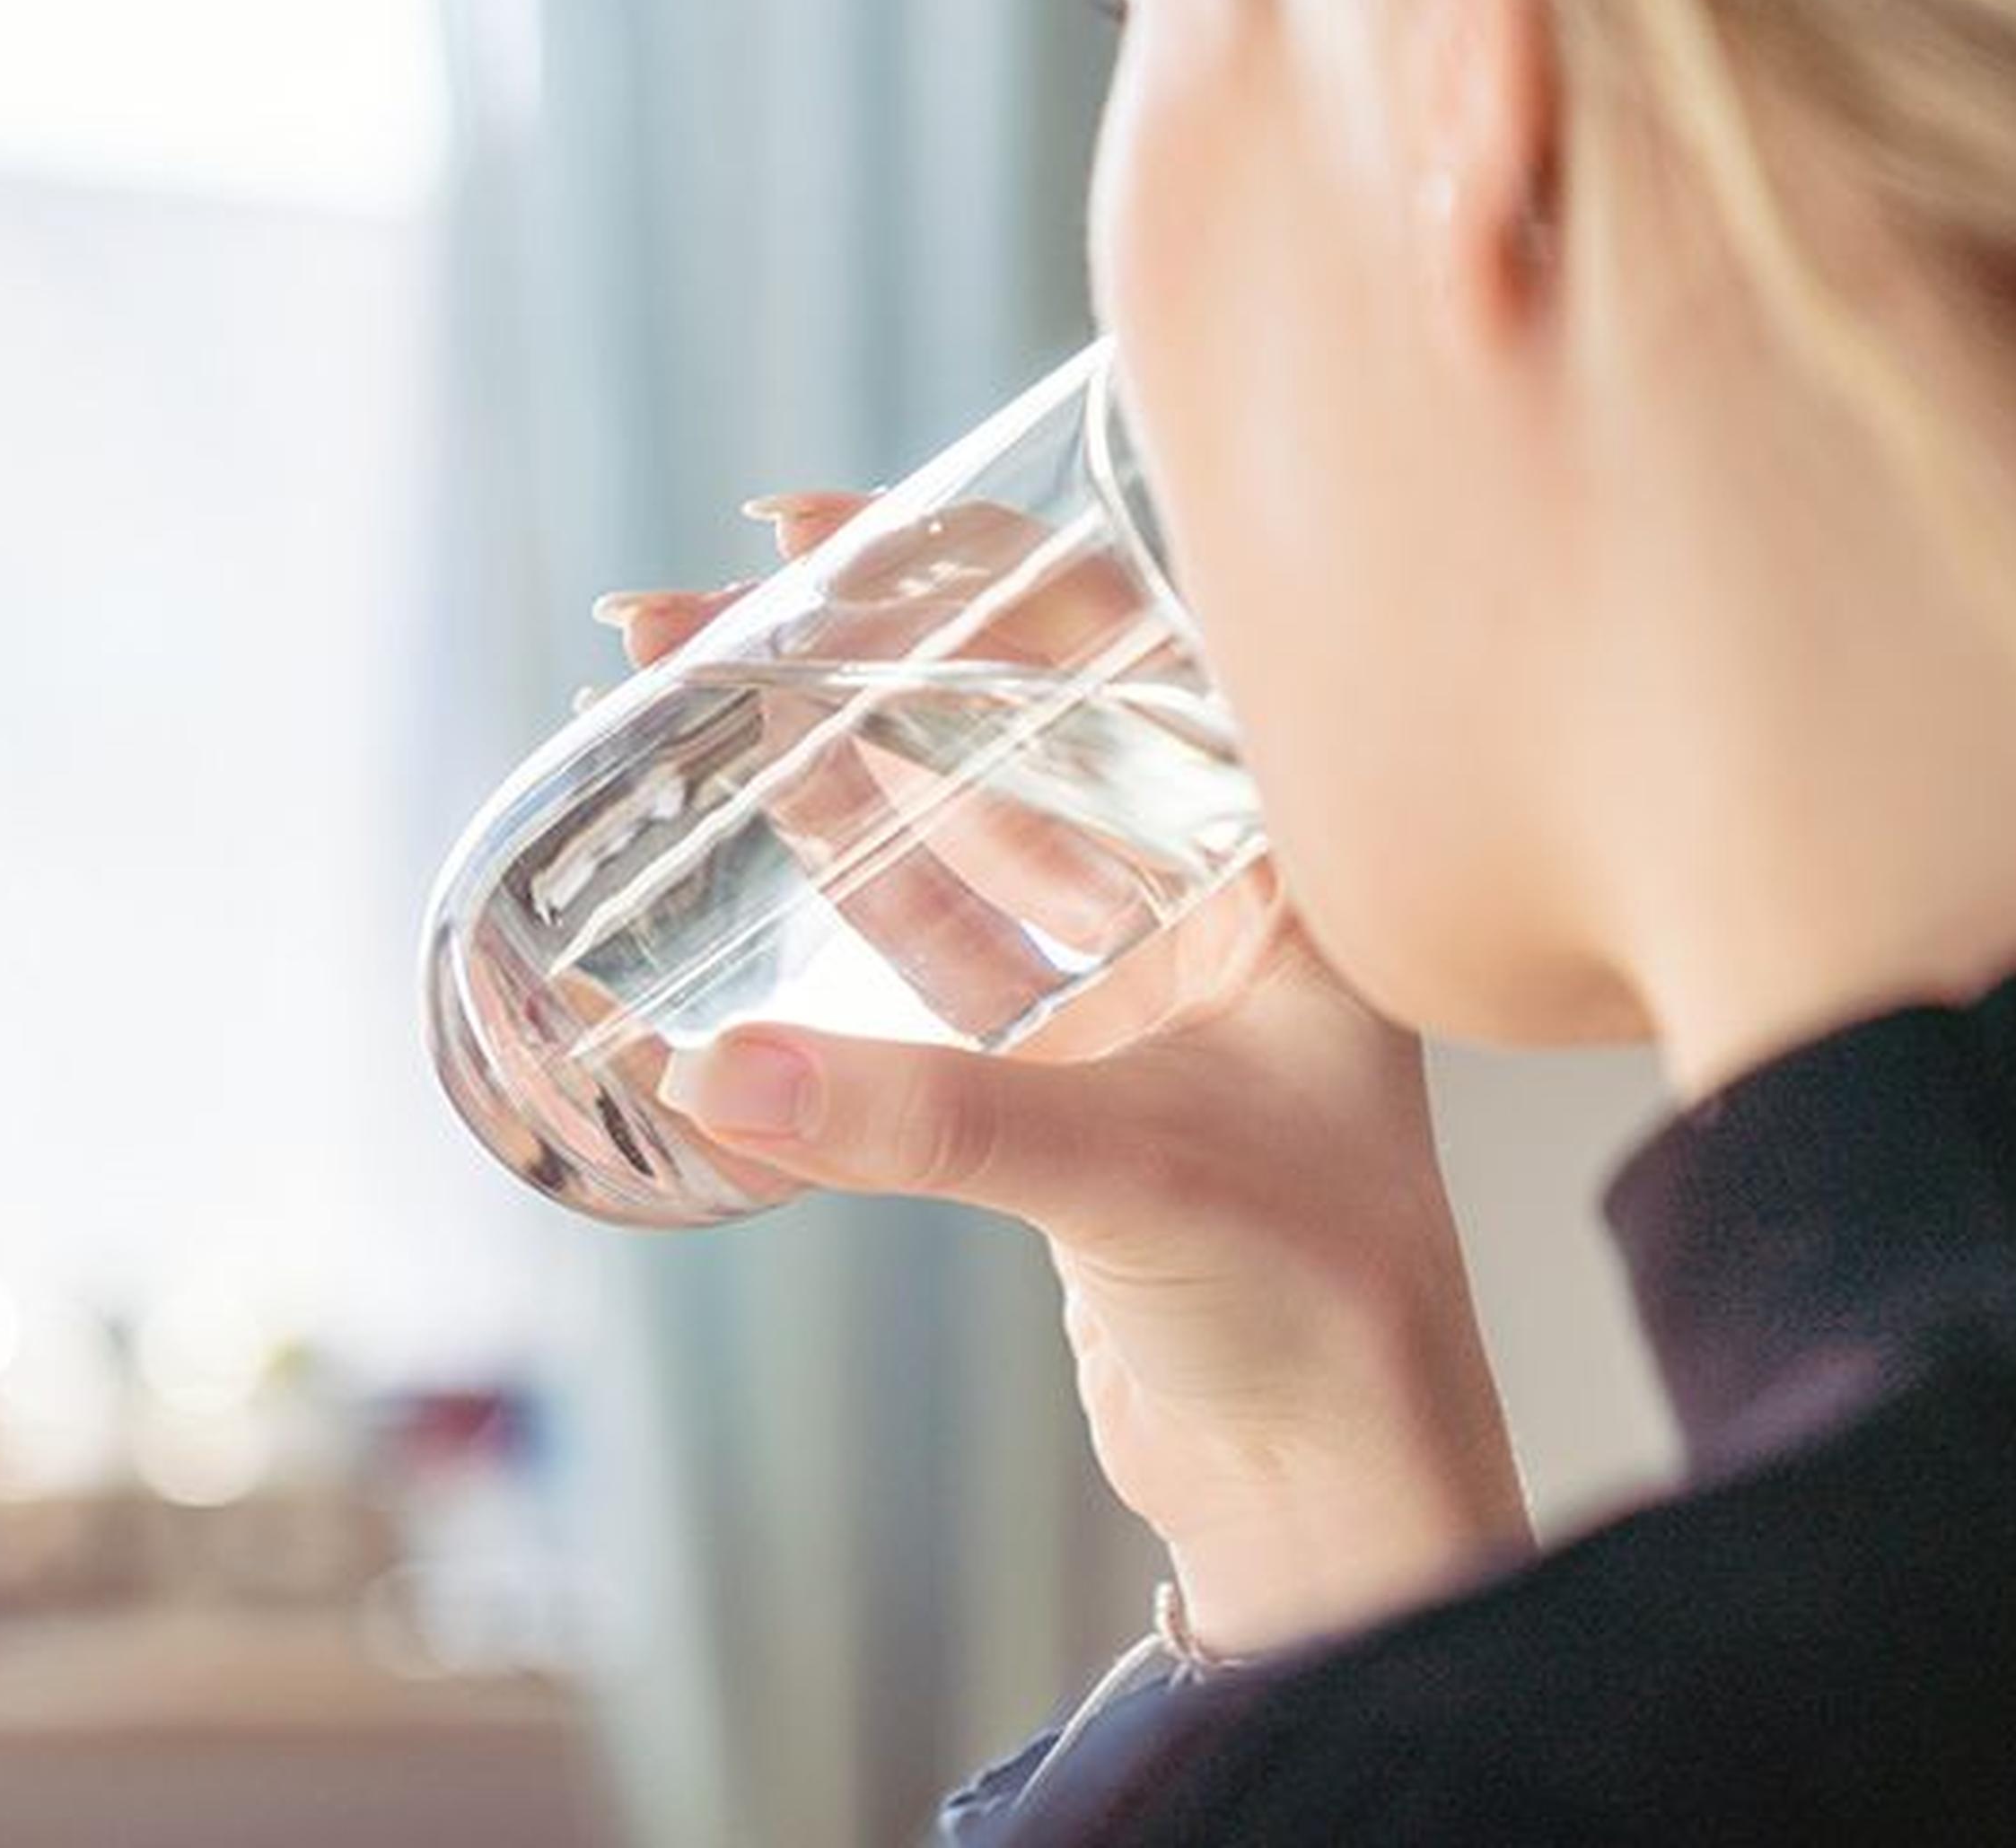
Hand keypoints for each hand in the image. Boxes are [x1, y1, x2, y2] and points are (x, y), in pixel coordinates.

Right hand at [601, 495, 1529, 1654]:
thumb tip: (719, 1068)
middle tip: (695, 615)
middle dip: (853, 662)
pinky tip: (752, 832)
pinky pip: (937, 948)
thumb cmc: (1321, 1302)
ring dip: (827, 766)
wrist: (1333, 1481)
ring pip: (958, 830)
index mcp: (1281, 852)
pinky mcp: (1068, 1074)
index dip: (962, 572)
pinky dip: (843, 897)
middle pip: (1010, 725)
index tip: (812, 533)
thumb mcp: (1131, 1172)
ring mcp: (1136, 980)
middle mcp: (1212, 888)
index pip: (1115, 646)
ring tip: (683, 696)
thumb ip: (927, 1119)